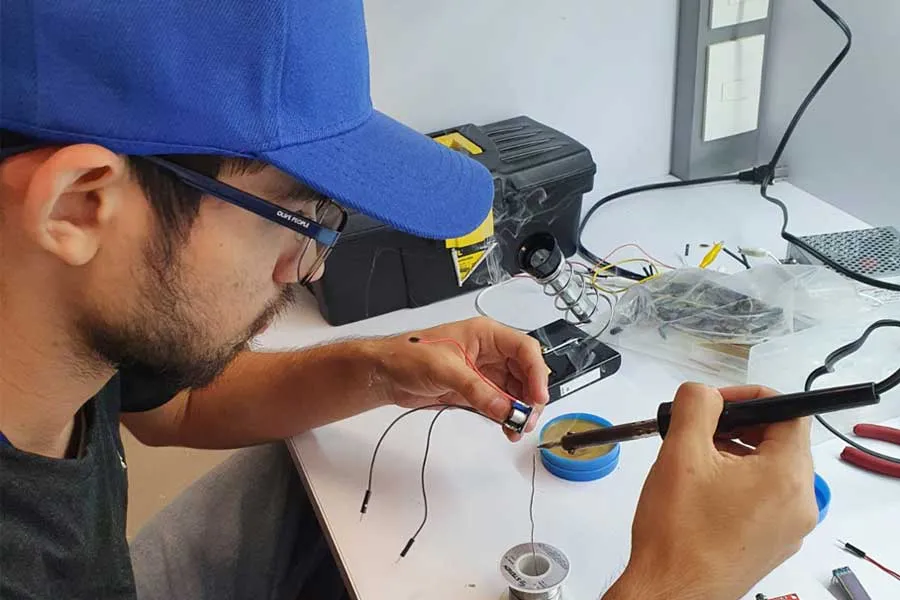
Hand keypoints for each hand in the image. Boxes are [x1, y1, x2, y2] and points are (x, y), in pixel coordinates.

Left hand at [373, 317, 549, 440]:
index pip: (524, 349)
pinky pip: (500, 403)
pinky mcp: (475, 390)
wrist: (385, 374)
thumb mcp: (445, 369)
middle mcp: (489, 353)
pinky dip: (506, 416)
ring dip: (519, 410)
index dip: (536, 372)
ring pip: (515, 391)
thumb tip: (504, 407)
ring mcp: (483, 373)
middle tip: (527, 418)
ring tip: (517, 427)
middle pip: (525, 373)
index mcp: (486, 335)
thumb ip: (476, 390)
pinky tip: (507, 427)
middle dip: (530, 396)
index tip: (538, 396)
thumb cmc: (408, 355)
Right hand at [604, 383, 817, 599]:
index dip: (751, 397)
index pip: (790, 413)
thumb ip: (695, 405)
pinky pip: (765, 497)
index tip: (717, 402)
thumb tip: (704, 393)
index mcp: (786, 477)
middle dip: (739, 426)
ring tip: (696, 460)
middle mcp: (799, 504)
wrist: (671, 590)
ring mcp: (788, 527)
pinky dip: (738, 481)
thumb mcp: (680, 452)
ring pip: (771, 469)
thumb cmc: (678, 532)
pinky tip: (703, 487)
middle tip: (701, 429)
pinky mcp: (772, 542)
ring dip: (736, 453)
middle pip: (781, 441)